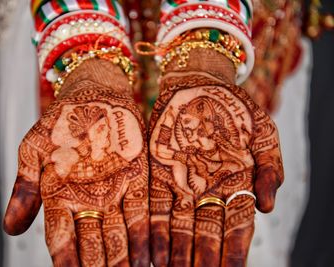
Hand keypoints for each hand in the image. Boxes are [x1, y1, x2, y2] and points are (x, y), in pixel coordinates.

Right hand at [3, 59, 149, 266]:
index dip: (65, 261)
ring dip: (123, 260)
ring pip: (118, 236)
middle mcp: (88, 201)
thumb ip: (25, 187)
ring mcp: (113, 193)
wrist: (94, 94)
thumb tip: (9, 228)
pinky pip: (141, 214)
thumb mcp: (35, 149)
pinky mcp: (137, 182)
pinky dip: (145, 237)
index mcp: (60, 196)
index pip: (61, 239)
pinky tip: (149, 257)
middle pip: (92, 245)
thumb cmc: (61, 119)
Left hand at [149, 48, 283, 266]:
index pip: (236, 227)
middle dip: (201, 258)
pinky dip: (153, 229)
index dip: (234, 252)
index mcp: (236, 185)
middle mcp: (207, 191)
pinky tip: (150, 251)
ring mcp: (182, 184)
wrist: (201, 85)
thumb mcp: (263, 135)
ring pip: (178, 225)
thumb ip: (269, 171)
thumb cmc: (236, 110)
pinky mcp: (158, 173)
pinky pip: (155, 205)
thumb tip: (268, 209)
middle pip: (205, 233)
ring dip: (174, 251)